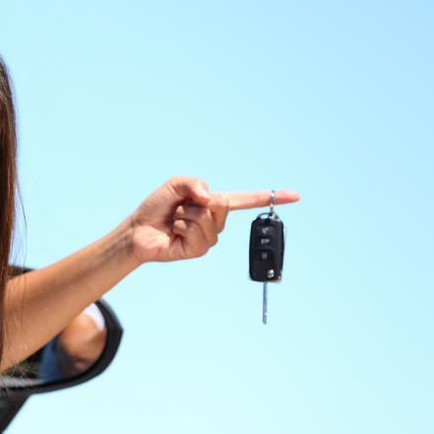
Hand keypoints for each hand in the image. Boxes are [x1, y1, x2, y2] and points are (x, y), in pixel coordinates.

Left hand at [127, 176, 299, 263]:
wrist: (138, 230)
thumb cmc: (156, 207)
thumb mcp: (174, 185)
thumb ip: (193, 183)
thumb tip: (210, 198)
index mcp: (214, 204)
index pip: (246, 200)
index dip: (269, 197)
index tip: (295, 196)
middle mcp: (215, 222)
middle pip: (221, 205)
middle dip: (196, 201)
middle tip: (179, 208)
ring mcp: (208, 238)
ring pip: (206, 218)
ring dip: (185, 214)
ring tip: (175, 220)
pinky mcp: (198, 250)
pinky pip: (196, 231)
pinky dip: (181, 226)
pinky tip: (174, 232)